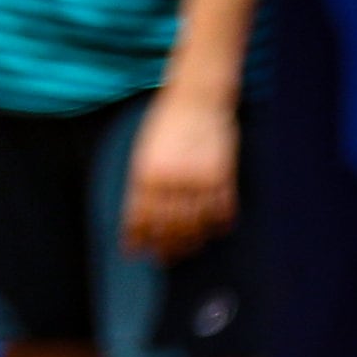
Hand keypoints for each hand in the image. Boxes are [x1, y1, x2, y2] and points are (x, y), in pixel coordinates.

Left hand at [119, 93, 238, 260]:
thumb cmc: (168, 123)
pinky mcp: (222, 178)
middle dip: (165, 246)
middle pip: (169, 226)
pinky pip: (221, 211)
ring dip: (191, 241)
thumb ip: (145, 183)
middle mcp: (172, 181)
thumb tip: (145, 215)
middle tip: (164, 258)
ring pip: (195, 224)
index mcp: (147, 173)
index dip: (136, 236)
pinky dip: (218, 225)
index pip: (140, 215)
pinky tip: (214, 230)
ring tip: (189, 249)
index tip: (134, 251)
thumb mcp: (146, 151)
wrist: (197, 99)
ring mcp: (199, 181)